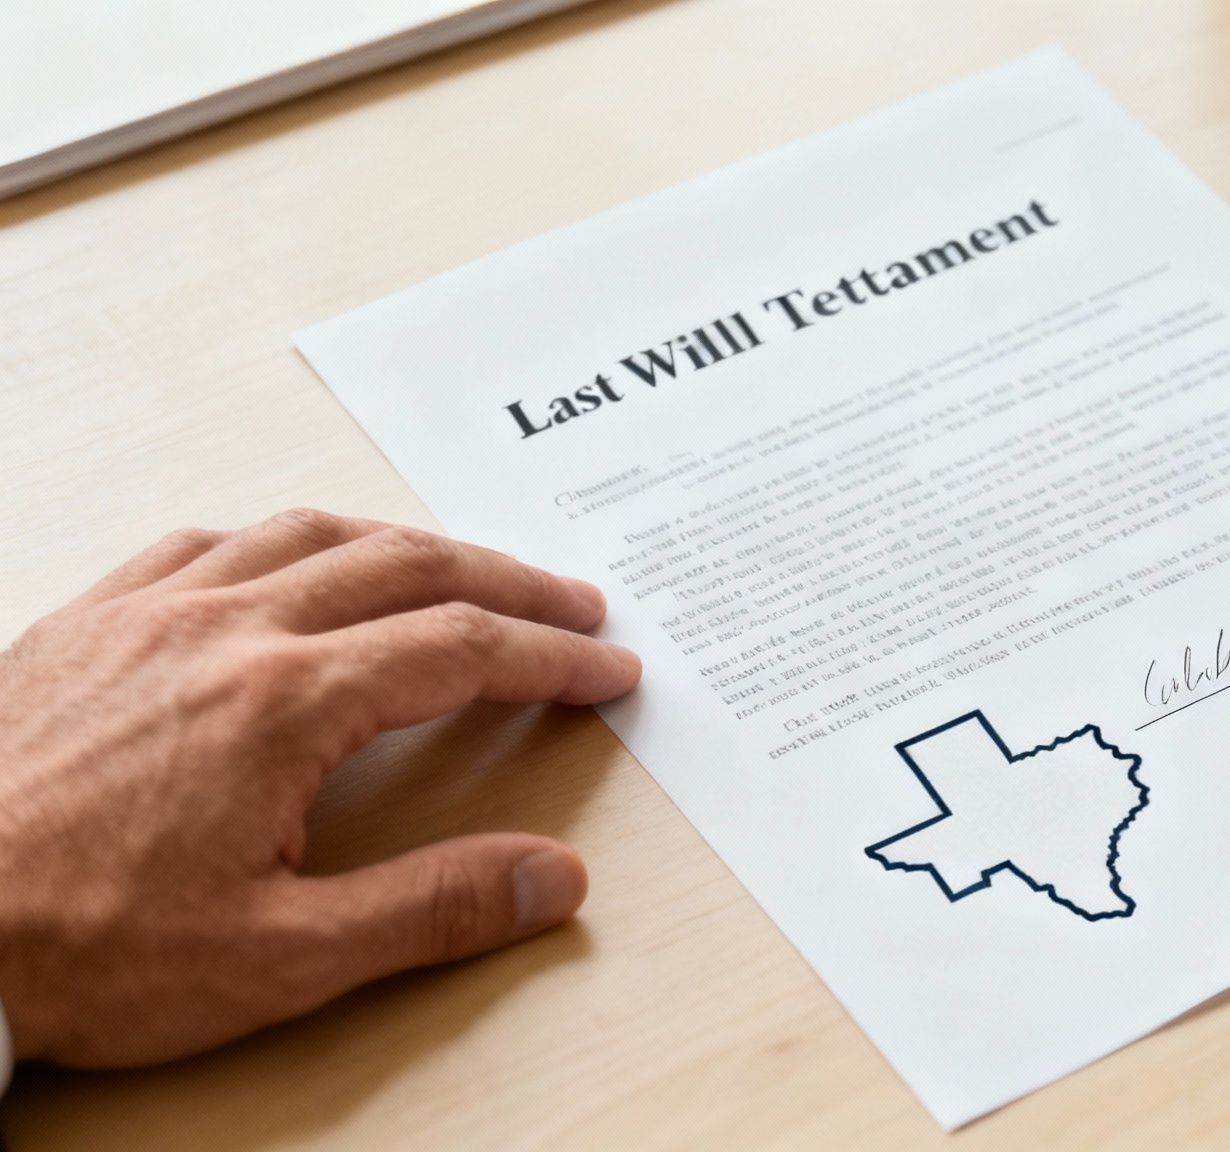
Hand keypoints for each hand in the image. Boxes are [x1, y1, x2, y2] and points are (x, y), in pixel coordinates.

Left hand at [0, 510, 640, 1065]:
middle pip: (406, 568)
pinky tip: (288, 562)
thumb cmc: (74, 947)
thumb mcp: (280, 958)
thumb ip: (431, 909)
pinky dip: (280, 540)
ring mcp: (147, 615)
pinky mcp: (82, 623)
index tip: (604, 669)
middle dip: (507, 583)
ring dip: (405, 543)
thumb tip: (552, 878)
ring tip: (458, 567)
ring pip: (307, 534)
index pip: (462, 652)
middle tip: (571, 605)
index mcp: (284, 703)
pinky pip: (200, 543)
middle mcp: (223, 631)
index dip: (552, 657)